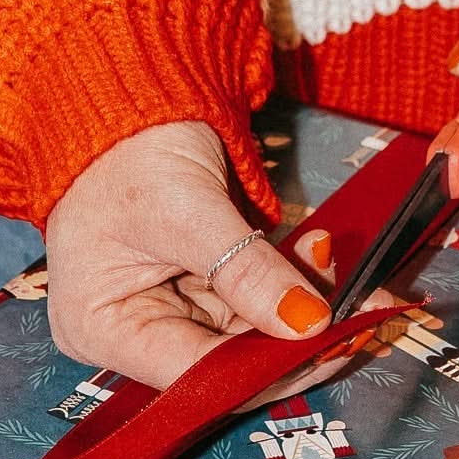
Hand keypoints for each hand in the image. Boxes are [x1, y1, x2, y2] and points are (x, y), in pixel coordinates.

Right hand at [44, 120, 336, 390]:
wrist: (133, 85)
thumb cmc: (128, 146)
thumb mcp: (187, 211)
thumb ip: (246, 272)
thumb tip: (308, 323)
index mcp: (102, 326)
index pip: (193, 374)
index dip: (261, 370)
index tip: (324, 350)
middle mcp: (134, 326)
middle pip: (226, 358)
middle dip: (294, 336)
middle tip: (357, 317)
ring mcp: (170, 300)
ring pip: (250, 326)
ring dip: (303, 303)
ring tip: (352, 280)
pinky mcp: (202, 276)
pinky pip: (254, 292)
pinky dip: (291, 278)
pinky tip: (321, 256)